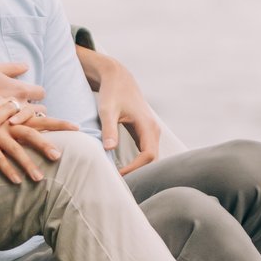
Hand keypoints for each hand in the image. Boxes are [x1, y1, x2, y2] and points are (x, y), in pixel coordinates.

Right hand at [0, 103, 75, 183]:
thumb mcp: (3, 118)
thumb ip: (22, 120)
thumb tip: (43, 116)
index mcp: (16, 118)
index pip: (41, 119)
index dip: (59, 122)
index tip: (77, 127)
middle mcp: (8, 124)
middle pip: (31, 134)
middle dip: (45, 145)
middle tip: (59, 157)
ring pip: (16, 150)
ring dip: (28, 165)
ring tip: (40, 179)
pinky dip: (8, 170)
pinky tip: (17, 182)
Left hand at [82, 50, 164, 172]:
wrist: (117, 78)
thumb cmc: (112, 92)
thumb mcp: (107, 110)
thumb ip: (109, 129)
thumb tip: (108, 149)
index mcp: (147, 125)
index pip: (148, 155)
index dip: (136, 169)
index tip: (118, 175)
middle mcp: (153, 130)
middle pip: (152, 160)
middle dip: (139, 173)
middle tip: (119, 183)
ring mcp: (151, 131)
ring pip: (150, 157)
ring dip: (139, 169)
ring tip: (121, 179)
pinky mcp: (145, 132)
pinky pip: (146, 152)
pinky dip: (137, 163)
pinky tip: (124, 170)